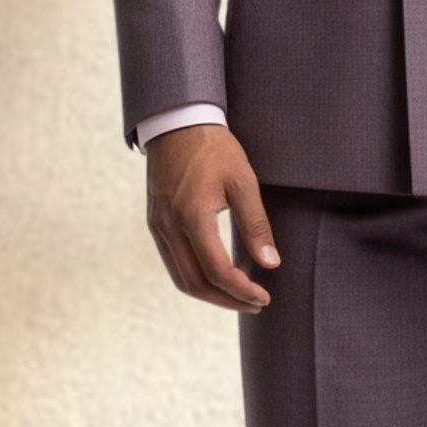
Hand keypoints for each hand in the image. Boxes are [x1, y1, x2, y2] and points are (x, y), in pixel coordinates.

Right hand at [145, 123, 280, 312]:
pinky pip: (173, 262)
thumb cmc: (214, 148)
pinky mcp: (155, 223)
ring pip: (180, 278)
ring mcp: (158, 226)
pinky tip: (218, 274)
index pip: (217, 271)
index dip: (242, 291)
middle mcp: (169, 226)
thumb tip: (271, 263)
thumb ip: (256, 224)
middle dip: (227, 300)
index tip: (264, 297)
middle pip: (195, 283)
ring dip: (210, 293)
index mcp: (192, 216)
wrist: (177, 122)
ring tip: (239, 295)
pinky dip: (195, 277)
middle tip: (255, 303)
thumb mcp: (243, 181)